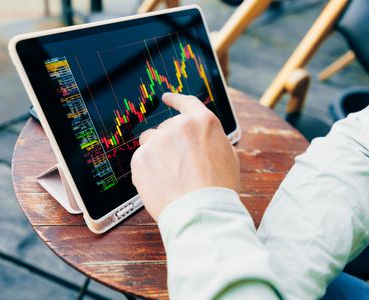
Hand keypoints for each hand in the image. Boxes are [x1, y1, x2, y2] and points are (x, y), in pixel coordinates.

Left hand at [131, 93, 239, 220]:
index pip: (187, 103)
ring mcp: (157, 141)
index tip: (166, 97)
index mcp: (202, 122)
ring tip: (169, 176)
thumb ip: (211, 140)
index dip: (176, 100)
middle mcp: (178, 126)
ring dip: (156, 153)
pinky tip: (160, 184)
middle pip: (166, 128)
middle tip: (178, 166)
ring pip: (150, 141)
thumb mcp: (228, 157)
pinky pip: (140, 159)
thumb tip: (202, 139)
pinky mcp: (140, 158)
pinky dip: (147, 170)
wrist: (201, 212)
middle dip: (170, 143)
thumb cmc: (219, 189)